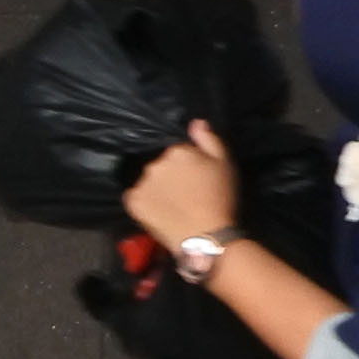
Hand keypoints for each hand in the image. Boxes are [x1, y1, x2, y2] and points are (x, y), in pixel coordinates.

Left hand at [121, 118, 239, 247]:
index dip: (188, 166)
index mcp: (177, 151)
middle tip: (185, 195)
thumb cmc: (221, 199)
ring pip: (148, 182)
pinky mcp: (133, 203)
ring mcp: (142, 183)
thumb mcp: (225, 164)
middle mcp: (155, 163)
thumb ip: (209, 139)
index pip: (178, 153)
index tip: (196, 181)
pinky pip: (136, 198)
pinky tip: (159, 213)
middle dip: (170, 176)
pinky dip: (145, 204)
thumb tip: (195, 122)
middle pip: (161, 166)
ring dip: (157, 189)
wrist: (206, 237)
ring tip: (172, 207)